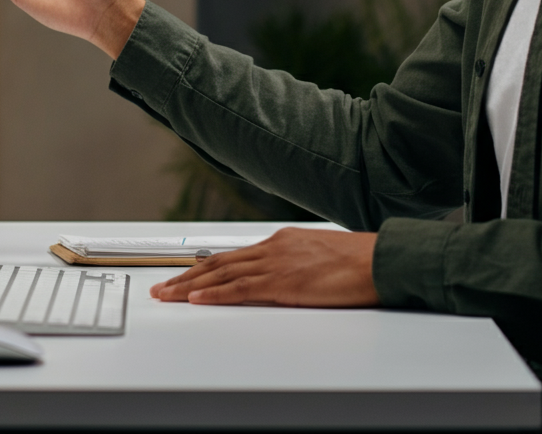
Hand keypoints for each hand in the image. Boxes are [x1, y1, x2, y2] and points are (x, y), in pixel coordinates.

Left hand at [150, 228, 379, 306]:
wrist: (380, 260)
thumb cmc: (360, 262)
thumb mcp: (321, 258)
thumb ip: (297, 265)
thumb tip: (285, 280)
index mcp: (283, 241)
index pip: (234, 256)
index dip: (205, 268)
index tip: (185, 277)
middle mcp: (274, 247)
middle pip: (219, 263)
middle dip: (186, 276)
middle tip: (162, 288)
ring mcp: (277, 263)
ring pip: (221, 275)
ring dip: (190, 287)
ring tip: (167, 296)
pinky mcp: (284, 283)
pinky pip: (241, 289)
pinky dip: (215, 294)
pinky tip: (196, 300)